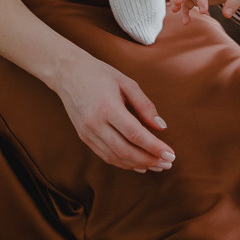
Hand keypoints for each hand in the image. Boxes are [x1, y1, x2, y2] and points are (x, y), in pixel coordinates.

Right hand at [55, 51, 175, 172]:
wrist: (68, 74)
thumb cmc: (100, 74)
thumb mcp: (127, 82)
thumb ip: (145, 105)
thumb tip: (161, 127)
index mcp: (107, 107)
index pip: (134, 133)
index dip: (154, 147)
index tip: (170, 154)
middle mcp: (95, 124)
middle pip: (125, 151)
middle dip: (149, 160)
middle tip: (168, 163)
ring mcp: (87, 133)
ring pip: (115, 158)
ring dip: (138, 165)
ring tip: (158, 165)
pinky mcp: (84, 138)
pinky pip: (106, 156)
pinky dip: (124, 163)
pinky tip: (139, 164)